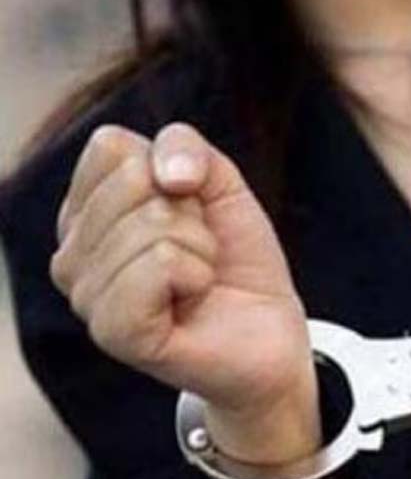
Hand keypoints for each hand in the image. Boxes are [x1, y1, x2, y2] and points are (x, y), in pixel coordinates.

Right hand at [50, 123, 320, 463]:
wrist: (271, 332)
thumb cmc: (236, 261)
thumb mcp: (219, 184)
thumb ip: (184, 146)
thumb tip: (166, 174)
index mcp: (84, 214)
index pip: (112, 147)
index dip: (174, 171)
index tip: (191, 212)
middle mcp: (72, 255)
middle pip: (133, 182)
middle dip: (191, 214)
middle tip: (199, 253)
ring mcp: (87, 297)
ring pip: (152, 225)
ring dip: (201, 248)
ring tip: (199, 280)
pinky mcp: (115, 332)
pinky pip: (159, 265)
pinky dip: (197, 274)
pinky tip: (194, 299)